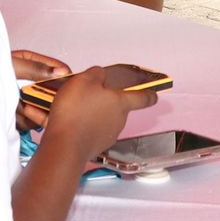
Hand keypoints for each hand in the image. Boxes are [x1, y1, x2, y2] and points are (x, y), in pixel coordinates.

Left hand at [12, 49, 71, 131]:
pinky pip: (28, 123)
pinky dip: (20, 121)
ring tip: (15, 106)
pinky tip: (10, 115)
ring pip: (42, 110)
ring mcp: (26, 99)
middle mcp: (31, 82)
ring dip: (28, 111)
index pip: (58, 69)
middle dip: (42, 100)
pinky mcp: (19, 116)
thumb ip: (35, 68)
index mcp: (32, 63)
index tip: (67, 85)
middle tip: (32, 101)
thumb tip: (60, 71)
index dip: (64, 78)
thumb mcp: (12, 65)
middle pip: (53, 94)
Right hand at [42, 65, 158, 161]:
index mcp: (120, 102)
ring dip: (90, 114)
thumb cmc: (76, 112)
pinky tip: (67, 121)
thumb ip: (96, 74)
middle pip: (116, 107)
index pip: (143, 98)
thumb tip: (100, 75)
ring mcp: (107, 135)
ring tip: (71, 108)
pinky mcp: (94, 146)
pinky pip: (89, 131)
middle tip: (86, 94)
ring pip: (102, 119)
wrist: (65, 145)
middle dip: (104, 101)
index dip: (149, 94)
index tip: (154, 94)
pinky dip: (81, 126)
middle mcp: (118, 120)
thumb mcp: (84, 80)